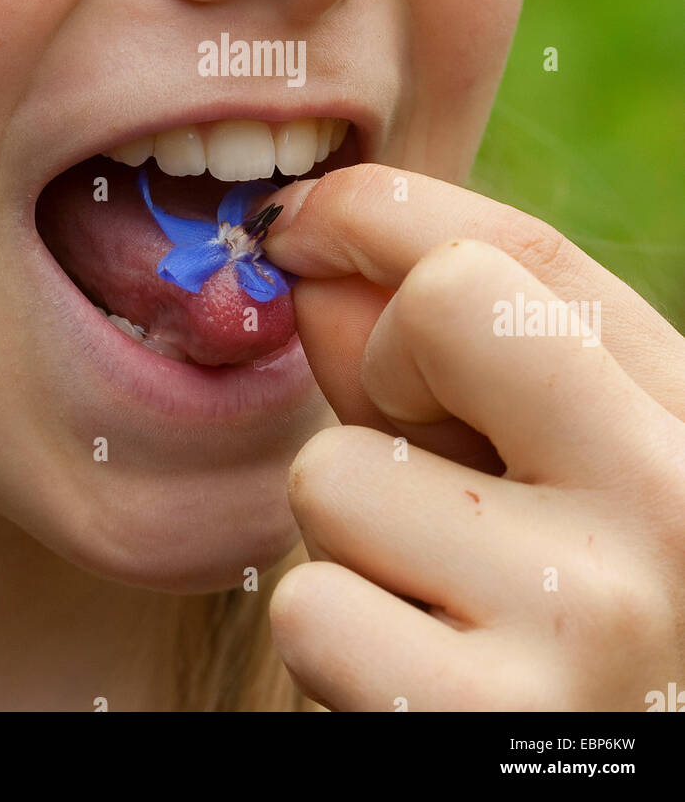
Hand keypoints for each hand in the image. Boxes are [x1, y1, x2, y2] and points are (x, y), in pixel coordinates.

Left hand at [262, 164, 684, 710]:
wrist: (634, 796)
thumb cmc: (581, 620)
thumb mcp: (549, 474)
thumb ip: (443, 371)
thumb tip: (314, 272)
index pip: (529, 253)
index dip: (384, 213)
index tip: (308, 226)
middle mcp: (668, 501)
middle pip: (443, 301)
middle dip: (385, 359)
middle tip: (418, 447)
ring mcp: (588, 618)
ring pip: (334, 474)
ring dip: (353, 537)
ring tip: (439, 602)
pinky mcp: (485, 727)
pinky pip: (311, 607)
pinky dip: (336, 636)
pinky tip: (418, 676)